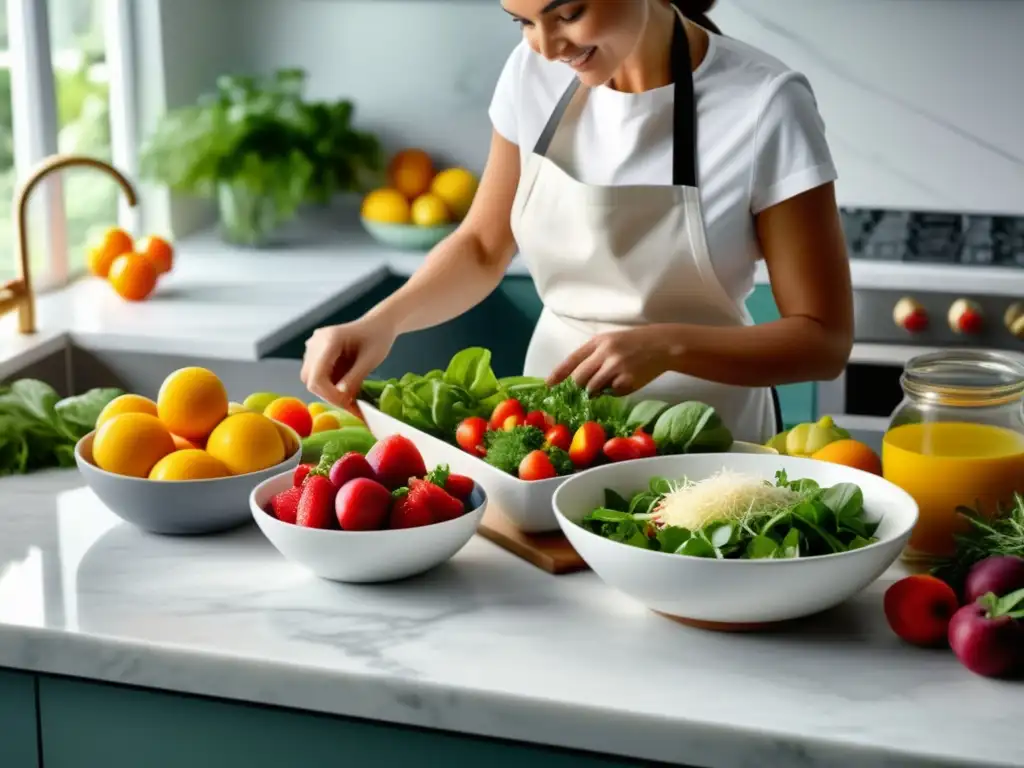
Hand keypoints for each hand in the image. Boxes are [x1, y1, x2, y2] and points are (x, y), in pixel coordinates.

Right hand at [300, 315, 396, 406]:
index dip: (329, 395)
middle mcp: (316, 343)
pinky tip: (347, 389)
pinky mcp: (316, 355)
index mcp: (329, 340)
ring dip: (330, 392)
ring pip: (312, 380)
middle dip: (329, 396)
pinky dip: (331, 386)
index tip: (347, 405)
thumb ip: (354, 379)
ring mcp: (314, 348)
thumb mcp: (371, 360)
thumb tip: (340, 399)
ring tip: (352, 400)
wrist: (378, 325)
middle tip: (352, 407)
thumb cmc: (378, 338)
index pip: (317, 376)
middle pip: (311, 379)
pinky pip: (318, 376)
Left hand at [547, 326, 675, 395]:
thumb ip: (593, 356)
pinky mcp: (627, 381)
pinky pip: (611, 393)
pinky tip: (624, 382)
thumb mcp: (610, 342)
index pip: (572, 360)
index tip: (548, 385)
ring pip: (593, 388)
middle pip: (579, 378)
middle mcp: (605, 353)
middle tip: (580, 391)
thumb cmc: (633, 343)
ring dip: (595, 390)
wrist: (662, 345)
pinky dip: (613, 392)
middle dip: (577, 387)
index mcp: (598, 342)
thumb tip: (574, 379)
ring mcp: (616, 368)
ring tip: (608, 383)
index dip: (558, 374)